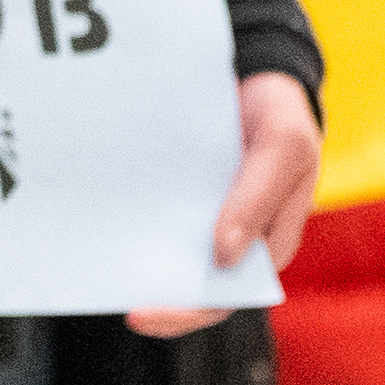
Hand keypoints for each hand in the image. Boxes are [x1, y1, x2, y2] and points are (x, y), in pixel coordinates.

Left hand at [128, 72, 321, 335]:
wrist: (258, 73)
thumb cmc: (282, 116)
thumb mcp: (283, 149)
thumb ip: (257, 201)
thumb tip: (225, 258)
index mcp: (267, 243)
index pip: (225, 296)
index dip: (185, 311)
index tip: (143, 311)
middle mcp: (235, 238)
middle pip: (192, 287)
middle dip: (156, 301)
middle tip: (118, 304)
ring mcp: (207, 218)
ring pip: (170, 256)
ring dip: (140, 266)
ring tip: (102, 270)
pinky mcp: (184, 196)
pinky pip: (156, 217)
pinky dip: (134, 226)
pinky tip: (105, 225)